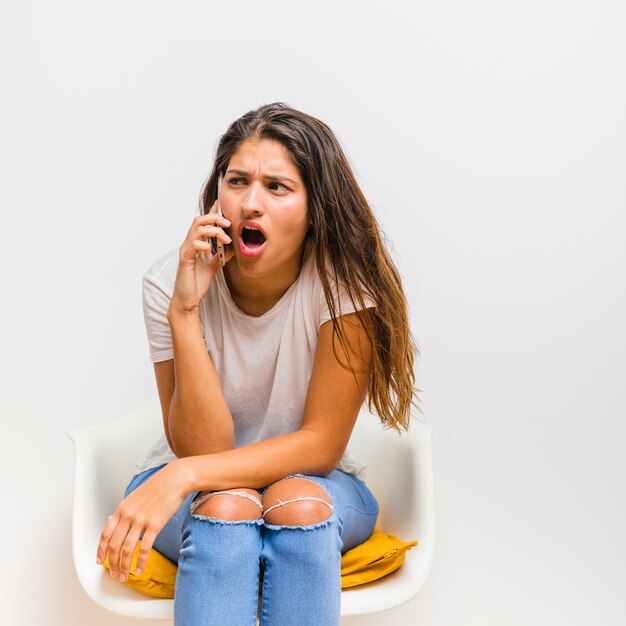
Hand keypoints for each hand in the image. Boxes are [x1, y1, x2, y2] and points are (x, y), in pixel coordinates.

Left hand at [96, 460, 189, 581]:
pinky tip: (140, 569)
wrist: (175, 479)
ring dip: (124, 566)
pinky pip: (145, 548)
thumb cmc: (158, 487)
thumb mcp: (135, 497)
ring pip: (127, 549)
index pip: (106, 533)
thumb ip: (125, 511)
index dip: (101, 550)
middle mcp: (128, 515)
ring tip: (125, 576)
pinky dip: (141, 561)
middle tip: (114, 574)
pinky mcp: (155, 524)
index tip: (100, 561)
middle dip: (112, 563)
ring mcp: (141, 520)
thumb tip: (116, 522)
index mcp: (122, 508)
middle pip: (114, 545)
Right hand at [170, 207, 233, 314]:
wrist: (188, 301)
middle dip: (214, 218)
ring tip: (225, 239)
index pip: (202, 223)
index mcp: (195, 244)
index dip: (211, 212)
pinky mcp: (185, 261)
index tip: (221, 204)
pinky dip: (203, 244)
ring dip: (213, 231)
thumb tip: (232, 247)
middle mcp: (189, 245)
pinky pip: (193, 246)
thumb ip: (220, 256)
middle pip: (199, 221)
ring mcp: (186, 251)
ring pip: (196, 230)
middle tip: (228, 224)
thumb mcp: (213, 267)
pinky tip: (211, 249)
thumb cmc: (196, 284)